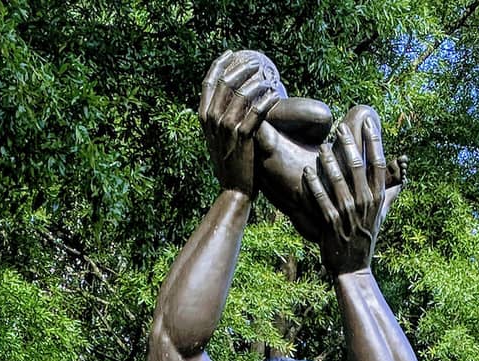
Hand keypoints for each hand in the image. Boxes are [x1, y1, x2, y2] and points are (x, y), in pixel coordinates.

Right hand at [199, 51, 281, 196]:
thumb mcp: (218, 139)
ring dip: (257, 82)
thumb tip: (232, 100)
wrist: (233, 190)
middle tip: (256, 64)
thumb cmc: (230, 164)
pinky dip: (266, 100)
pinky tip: (274, 96)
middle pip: (226, 82)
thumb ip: (221, 119)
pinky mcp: (243, 137)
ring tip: (269, 79)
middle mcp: (212, 120)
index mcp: (204, 118)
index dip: (219, 65)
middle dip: (242, 69)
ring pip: (242, 94)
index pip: (208, 82)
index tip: (231, 54)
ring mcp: (227, 128)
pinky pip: (256, 111)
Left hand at [304, 106, 403, 274]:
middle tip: (340, 127)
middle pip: (357, 166)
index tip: (368, 123)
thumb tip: (402, 173)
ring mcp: (348, 214)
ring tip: (321, 147)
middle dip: (348, 144)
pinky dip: (314, 184)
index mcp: (378, 199)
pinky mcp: (331, 224)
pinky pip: (321, 199)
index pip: (378, 164)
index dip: (373, 141)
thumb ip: (390, 193)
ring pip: (337, 180)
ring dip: (328, 161)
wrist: (353, 267)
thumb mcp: (382, 215)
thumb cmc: (367, 238)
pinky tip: (307, 171)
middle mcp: (364, 204)